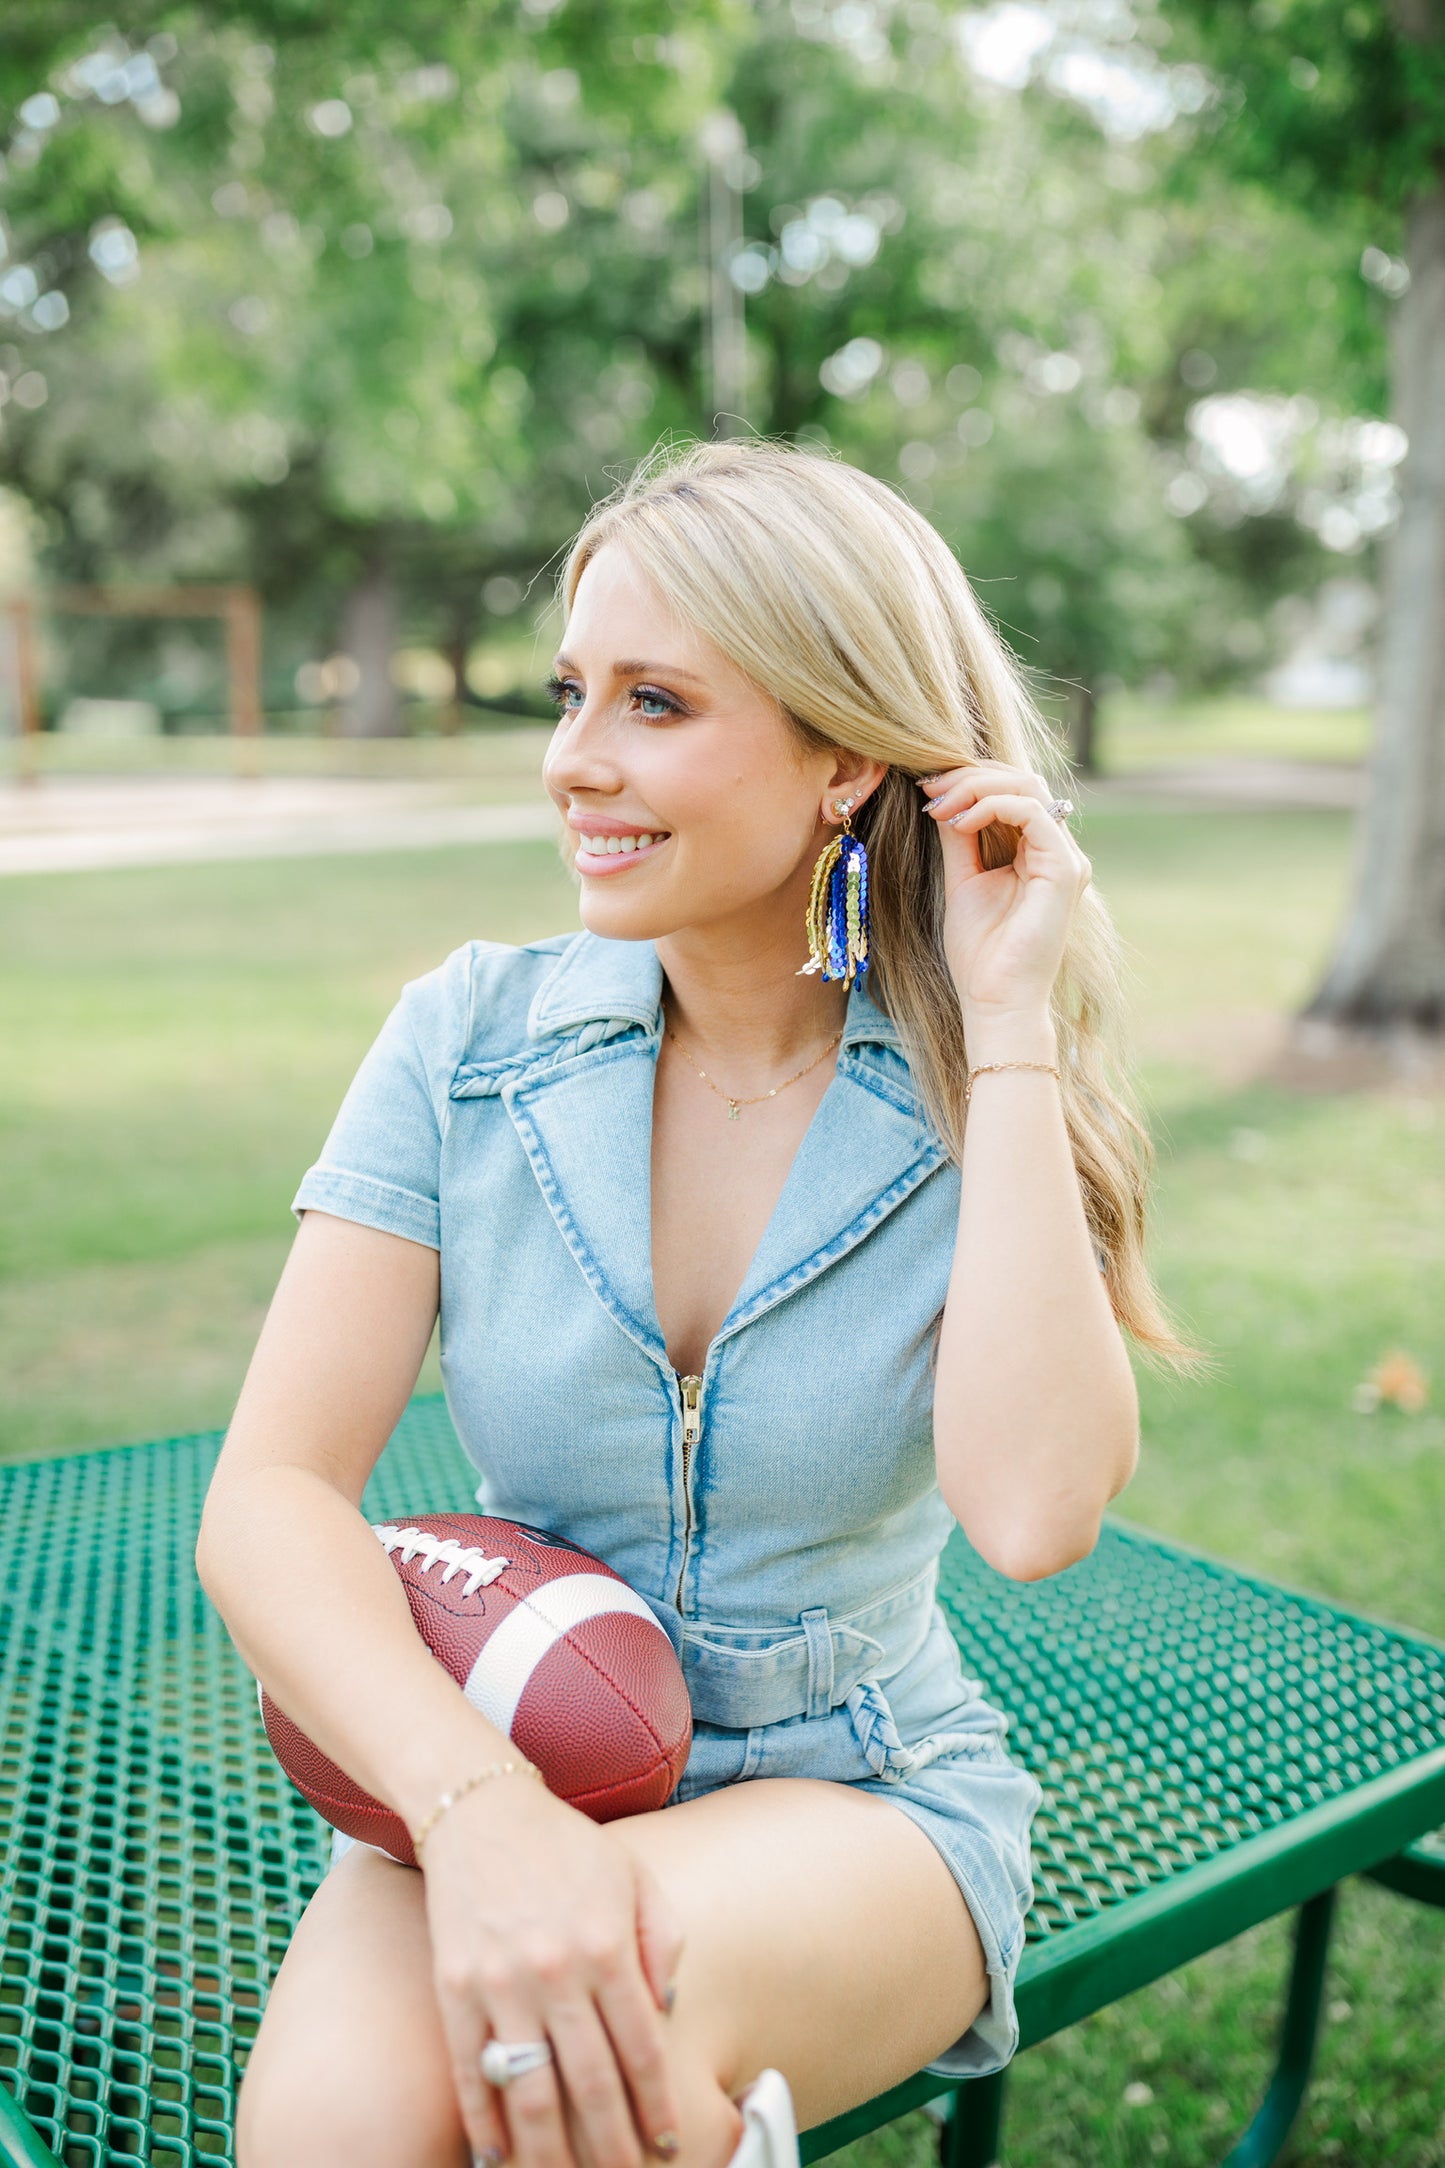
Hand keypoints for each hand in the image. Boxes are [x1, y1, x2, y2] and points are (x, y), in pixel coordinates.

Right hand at [420, 1775, 683, 2167]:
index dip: (655, 2105)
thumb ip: (662, 1942)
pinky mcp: (454, 1988)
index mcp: (608, 1944)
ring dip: (551, 2153)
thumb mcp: (635, 1877)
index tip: (667, 2143)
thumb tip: (667, 2013)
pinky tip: (497, 2158)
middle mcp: (558, 1971)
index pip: (641, 2048)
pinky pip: (470, 2072)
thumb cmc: (566, 1846)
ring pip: (531, 2093)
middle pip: (591, 2084)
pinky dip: (483, 2123)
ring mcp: (502, 1984)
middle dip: (612, 2146)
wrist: (479, 1810)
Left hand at [917, 762, 1091, 1020]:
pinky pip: (1031, 812)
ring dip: (977, 786)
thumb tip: (942, 797)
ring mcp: (1065, 858)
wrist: (995, 1000)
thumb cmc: (980, 953)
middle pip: (1023, 781)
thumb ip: (959, 837)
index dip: (970, 781)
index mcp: (1037, 853)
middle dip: (970, 776)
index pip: (1012, 792)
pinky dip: (991, 806)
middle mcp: (1057, 851)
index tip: (927, 791)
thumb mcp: (962, 879)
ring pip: (1028, 787)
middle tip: (929, 788)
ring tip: (939, 804)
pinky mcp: (1064, 868)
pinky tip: (958, 822)